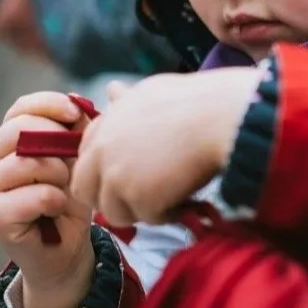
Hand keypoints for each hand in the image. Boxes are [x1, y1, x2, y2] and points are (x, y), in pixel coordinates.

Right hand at [0, 92, 94, 307]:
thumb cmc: (72, 192)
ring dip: (57, 173)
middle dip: (55, 141)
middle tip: (73, 158)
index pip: (21, 107)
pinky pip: (33, 196)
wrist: (66, 245)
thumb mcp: (79, 153)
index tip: (77, 112)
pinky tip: (59, 206)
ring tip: (66, 185)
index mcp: (9, 138)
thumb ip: (78, 126)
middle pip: (18, 130)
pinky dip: (55, 199)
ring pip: (25, 163)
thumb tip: (80, 101)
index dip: (50, 104)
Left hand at [72, 68, 261, 225]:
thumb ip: (127, 101)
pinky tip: (185, 194)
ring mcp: (117, 173)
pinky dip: (165, 213)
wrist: (223, 116)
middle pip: (85, 190)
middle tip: (146, 193)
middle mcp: (104, 146)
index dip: (106, 169)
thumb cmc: (199, 100)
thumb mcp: (156, 93)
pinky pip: (146, 219)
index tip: (132, 173)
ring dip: (141, 208)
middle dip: (111, 197)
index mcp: (109, 120)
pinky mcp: (136, 197)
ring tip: (173, 190)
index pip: (85, 156)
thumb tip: (111, 89)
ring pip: (114, 211)